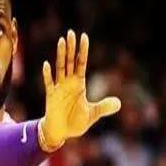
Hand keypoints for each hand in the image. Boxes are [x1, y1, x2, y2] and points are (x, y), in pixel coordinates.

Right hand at [40, 30, 120, 148]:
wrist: (60, 133)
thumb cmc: (74, 122)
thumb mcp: (92, 114)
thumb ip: (104, 107)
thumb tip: (119, 103)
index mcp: (79, 84)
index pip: (81, 63)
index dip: (82, 51)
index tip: (84, 36)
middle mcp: (68, 83)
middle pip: (69, 61)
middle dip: (70, 48)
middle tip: (71, 32)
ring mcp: (59, 88)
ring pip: (60, 68)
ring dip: (60, 55)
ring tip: (61, 41)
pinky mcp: (51, 96)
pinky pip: (49, 83)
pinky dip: (47, 75)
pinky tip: (46, 64)